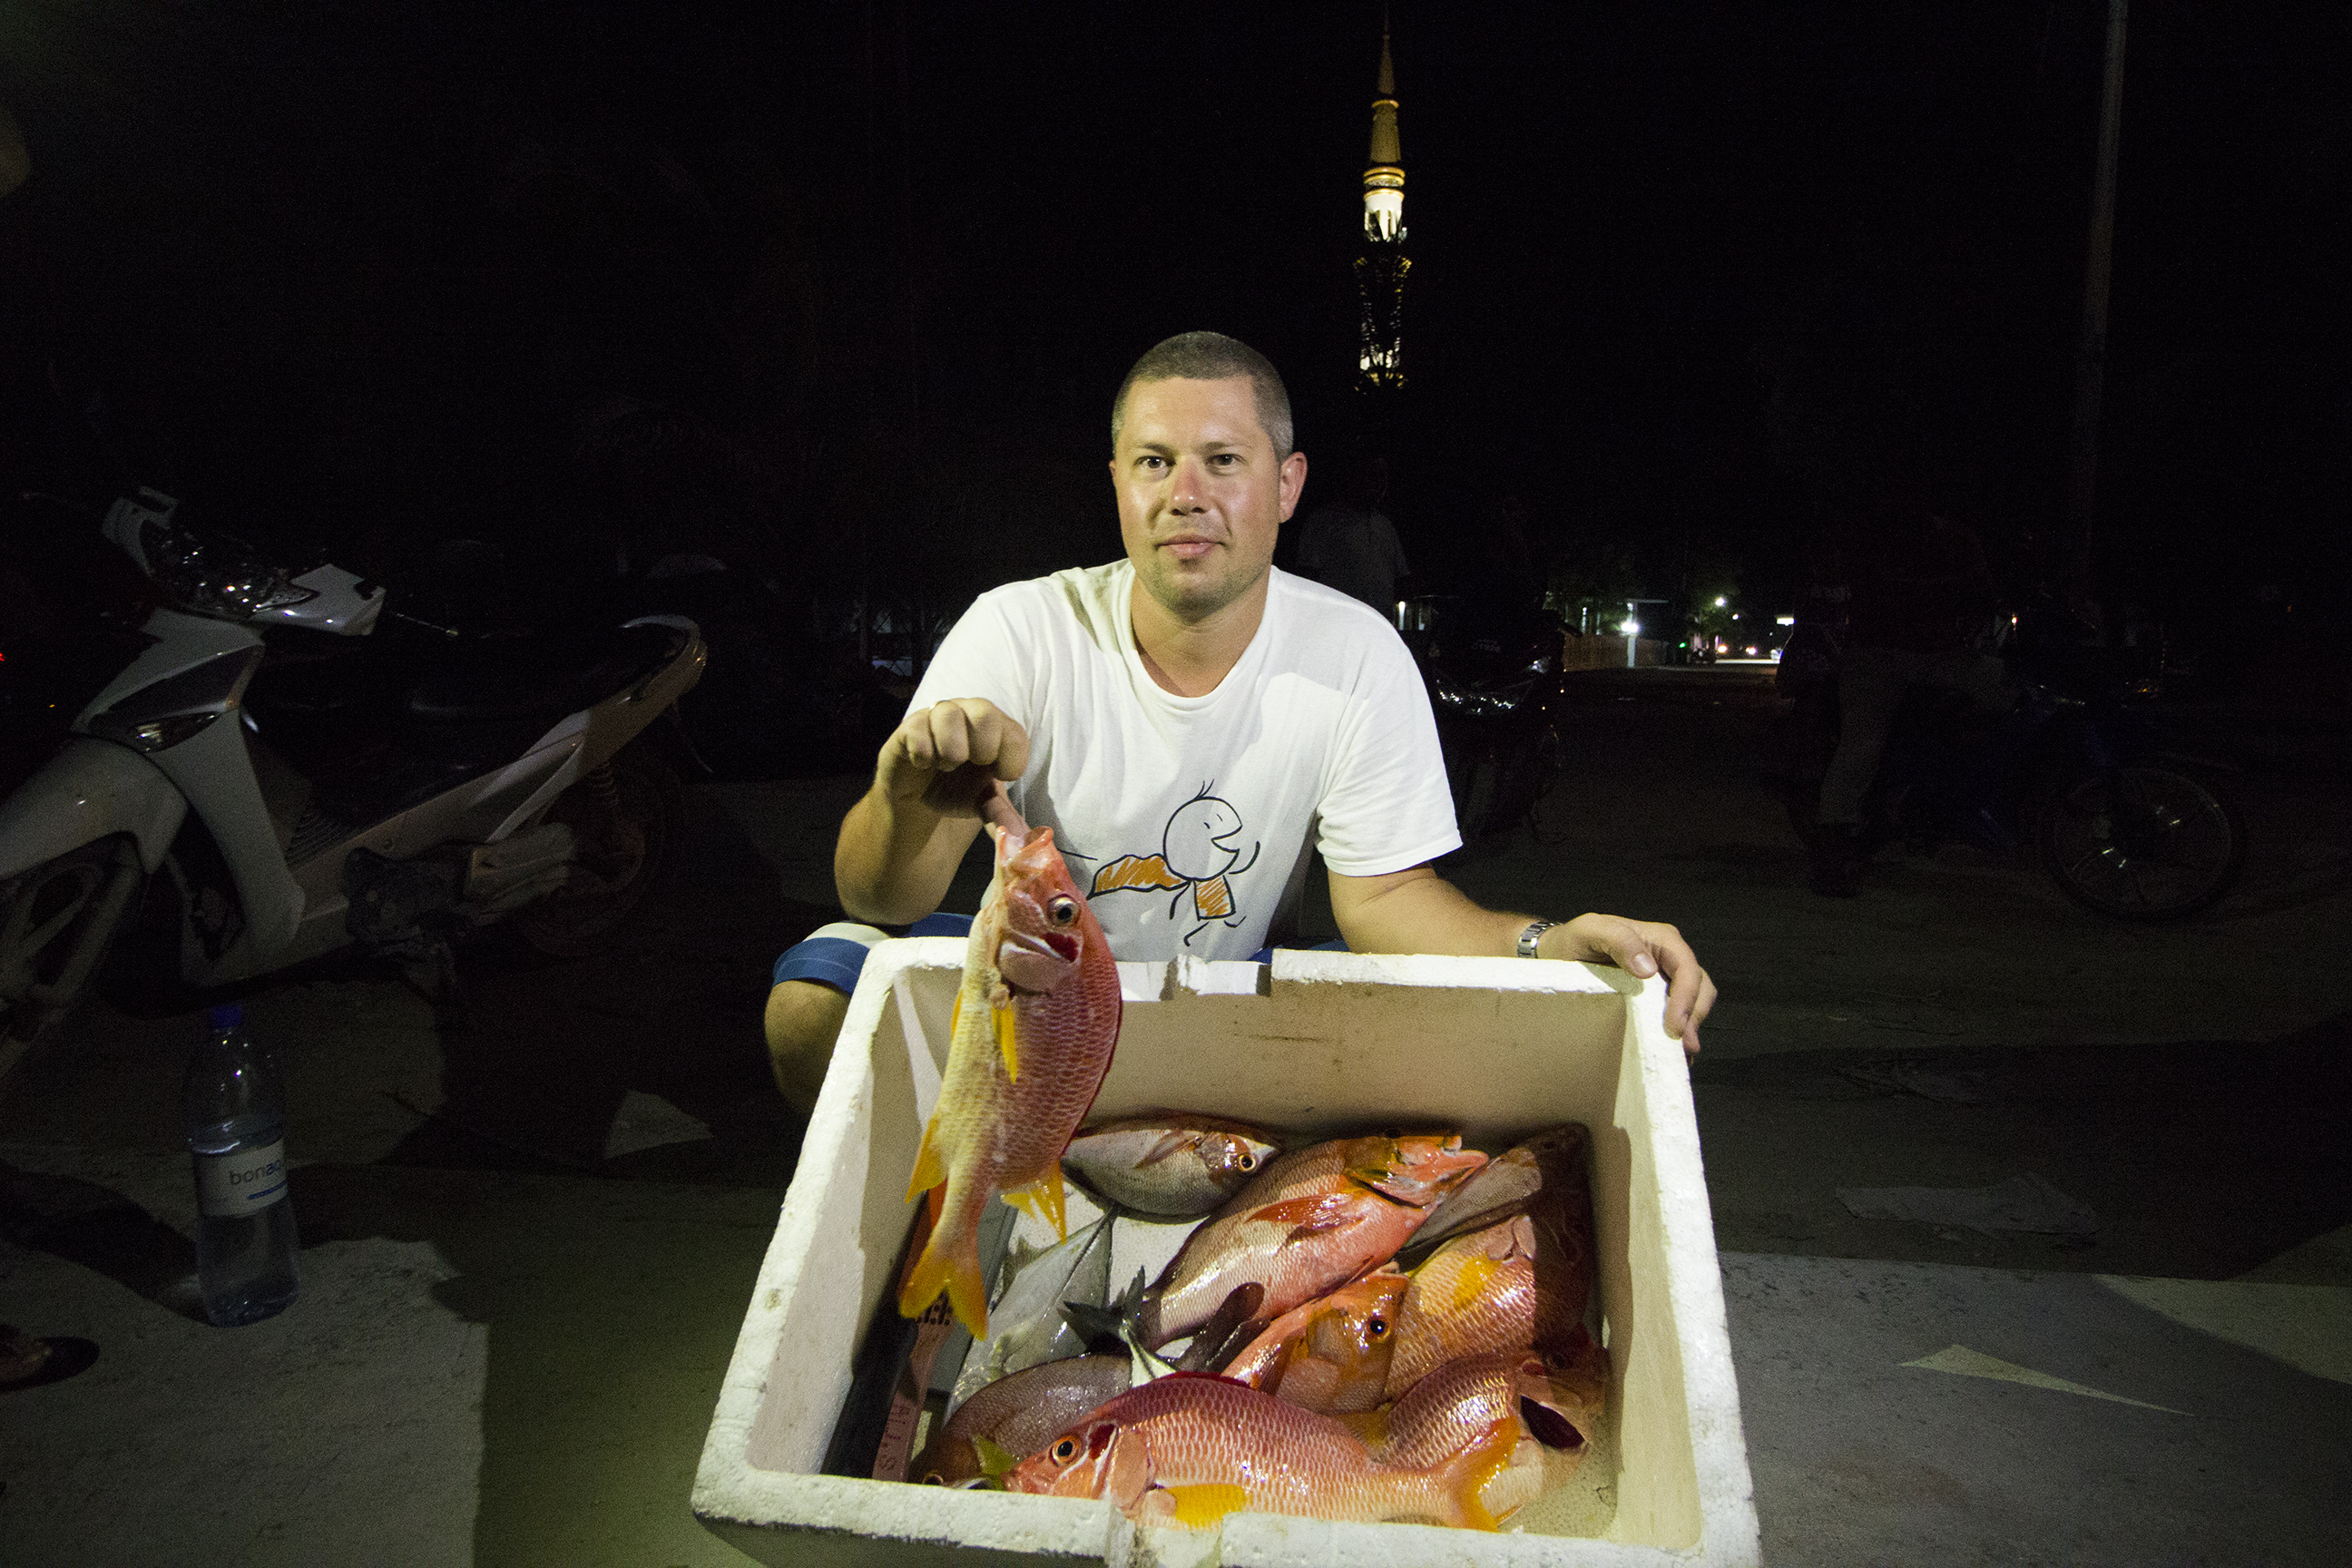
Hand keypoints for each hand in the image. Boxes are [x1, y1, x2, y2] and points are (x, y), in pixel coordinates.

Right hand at [876, 699, 1030, 820]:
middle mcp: (967, 714)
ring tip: (946, 765)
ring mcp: (936, 717)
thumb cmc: (957, 790)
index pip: (1015, 732)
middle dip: (983, 746)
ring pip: (948, 713)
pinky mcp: (907, 728)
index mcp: (995, 730)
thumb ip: (1004, 817)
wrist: (918, 800)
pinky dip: (923, 753)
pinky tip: (923, 764)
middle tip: (973, 765)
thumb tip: (1024, 839)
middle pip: (985, 711)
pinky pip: (916, 728)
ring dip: (951, 749)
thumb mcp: (984, 803)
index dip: (1013, 758)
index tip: (1000, 776)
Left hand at [1546, 914, 1715, 1057]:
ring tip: (1678, 1053)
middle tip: (1680, 1047)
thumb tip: (1648, 969)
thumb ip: (1617, 939)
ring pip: (1695, 1001)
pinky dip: (1679, 1030)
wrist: (1557, 954)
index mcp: (1660, 938)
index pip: (1686, 967)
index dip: (1687, 997)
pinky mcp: (1656, 996)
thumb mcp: (1588, 930)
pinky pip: (1678, 1012)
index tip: (1674, 1027)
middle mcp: (1668, 957)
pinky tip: (1669, 1049)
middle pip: (1699, 986)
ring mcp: (1665, 977)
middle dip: (1694, 1017)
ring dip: (1691, 1027)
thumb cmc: (1572, 940)